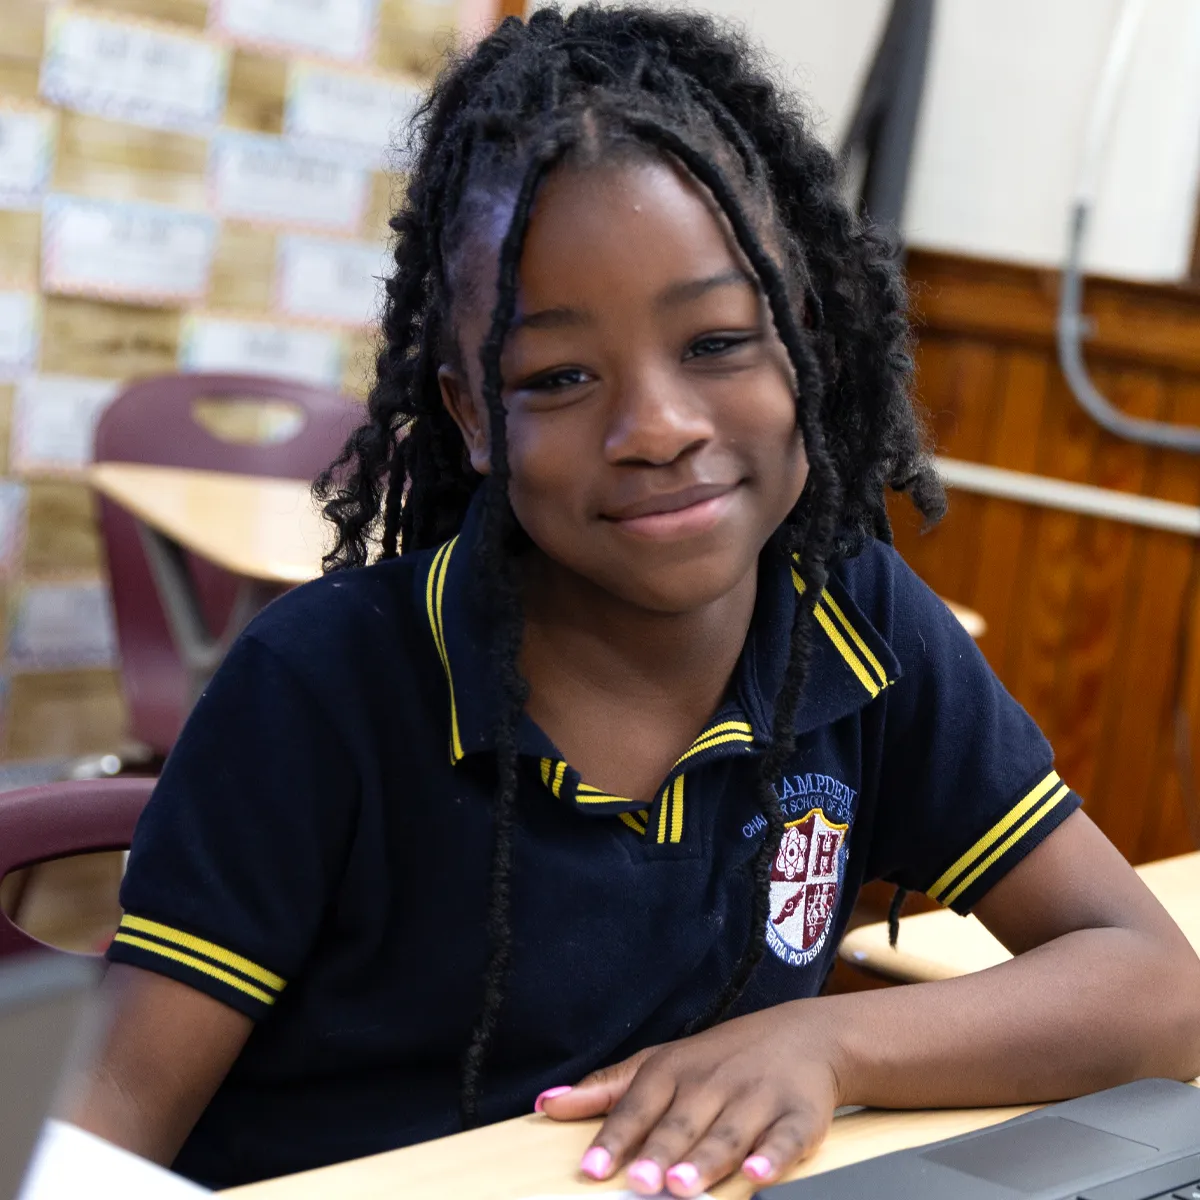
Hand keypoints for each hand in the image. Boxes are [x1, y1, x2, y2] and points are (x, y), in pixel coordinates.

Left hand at [536, 1004, 843, 1196]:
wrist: (805, 1034)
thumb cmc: (721, 1057)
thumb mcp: (662, 1062)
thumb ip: (608, 1088)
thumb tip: (547, 1104)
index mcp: (676, 1070)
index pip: (639, 1104)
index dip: (615, 1136)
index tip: (592, 1167)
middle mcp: (714, 1083)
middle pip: (682, 1123)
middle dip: (660, 1152)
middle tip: (639, 1181)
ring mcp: (758, 1099)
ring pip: (728, 1134)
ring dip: (705, 1160)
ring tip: (681, 1187)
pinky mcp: (799, 1117)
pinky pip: (785, 1140)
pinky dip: (772, 1158)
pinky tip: (757, 1175)